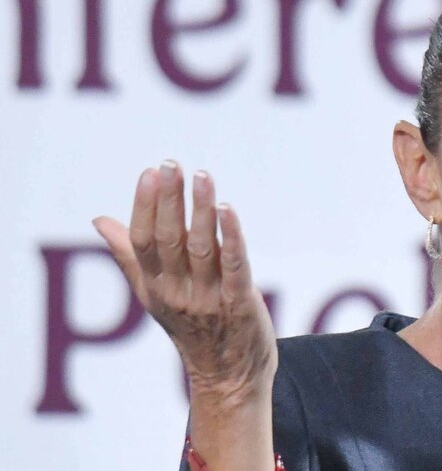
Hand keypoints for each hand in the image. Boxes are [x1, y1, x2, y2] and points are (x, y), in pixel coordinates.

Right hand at [93, 161, 276, 400]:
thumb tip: (100, 220)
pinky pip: (235, 265)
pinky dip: (232, 236)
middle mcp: (177, 292)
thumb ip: (130, 256)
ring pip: (202, 247)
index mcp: (155, 286)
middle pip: (170, 239)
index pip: (143, 240)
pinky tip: (229, 210)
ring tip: (202, 176)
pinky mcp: (240, 303)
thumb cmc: (192, 328)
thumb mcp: (154, 295)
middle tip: (171, 164)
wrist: (228, 378)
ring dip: (201, 210)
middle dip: (170, 200)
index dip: (145, 206)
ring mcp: (209, 298)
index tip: (150, 172)